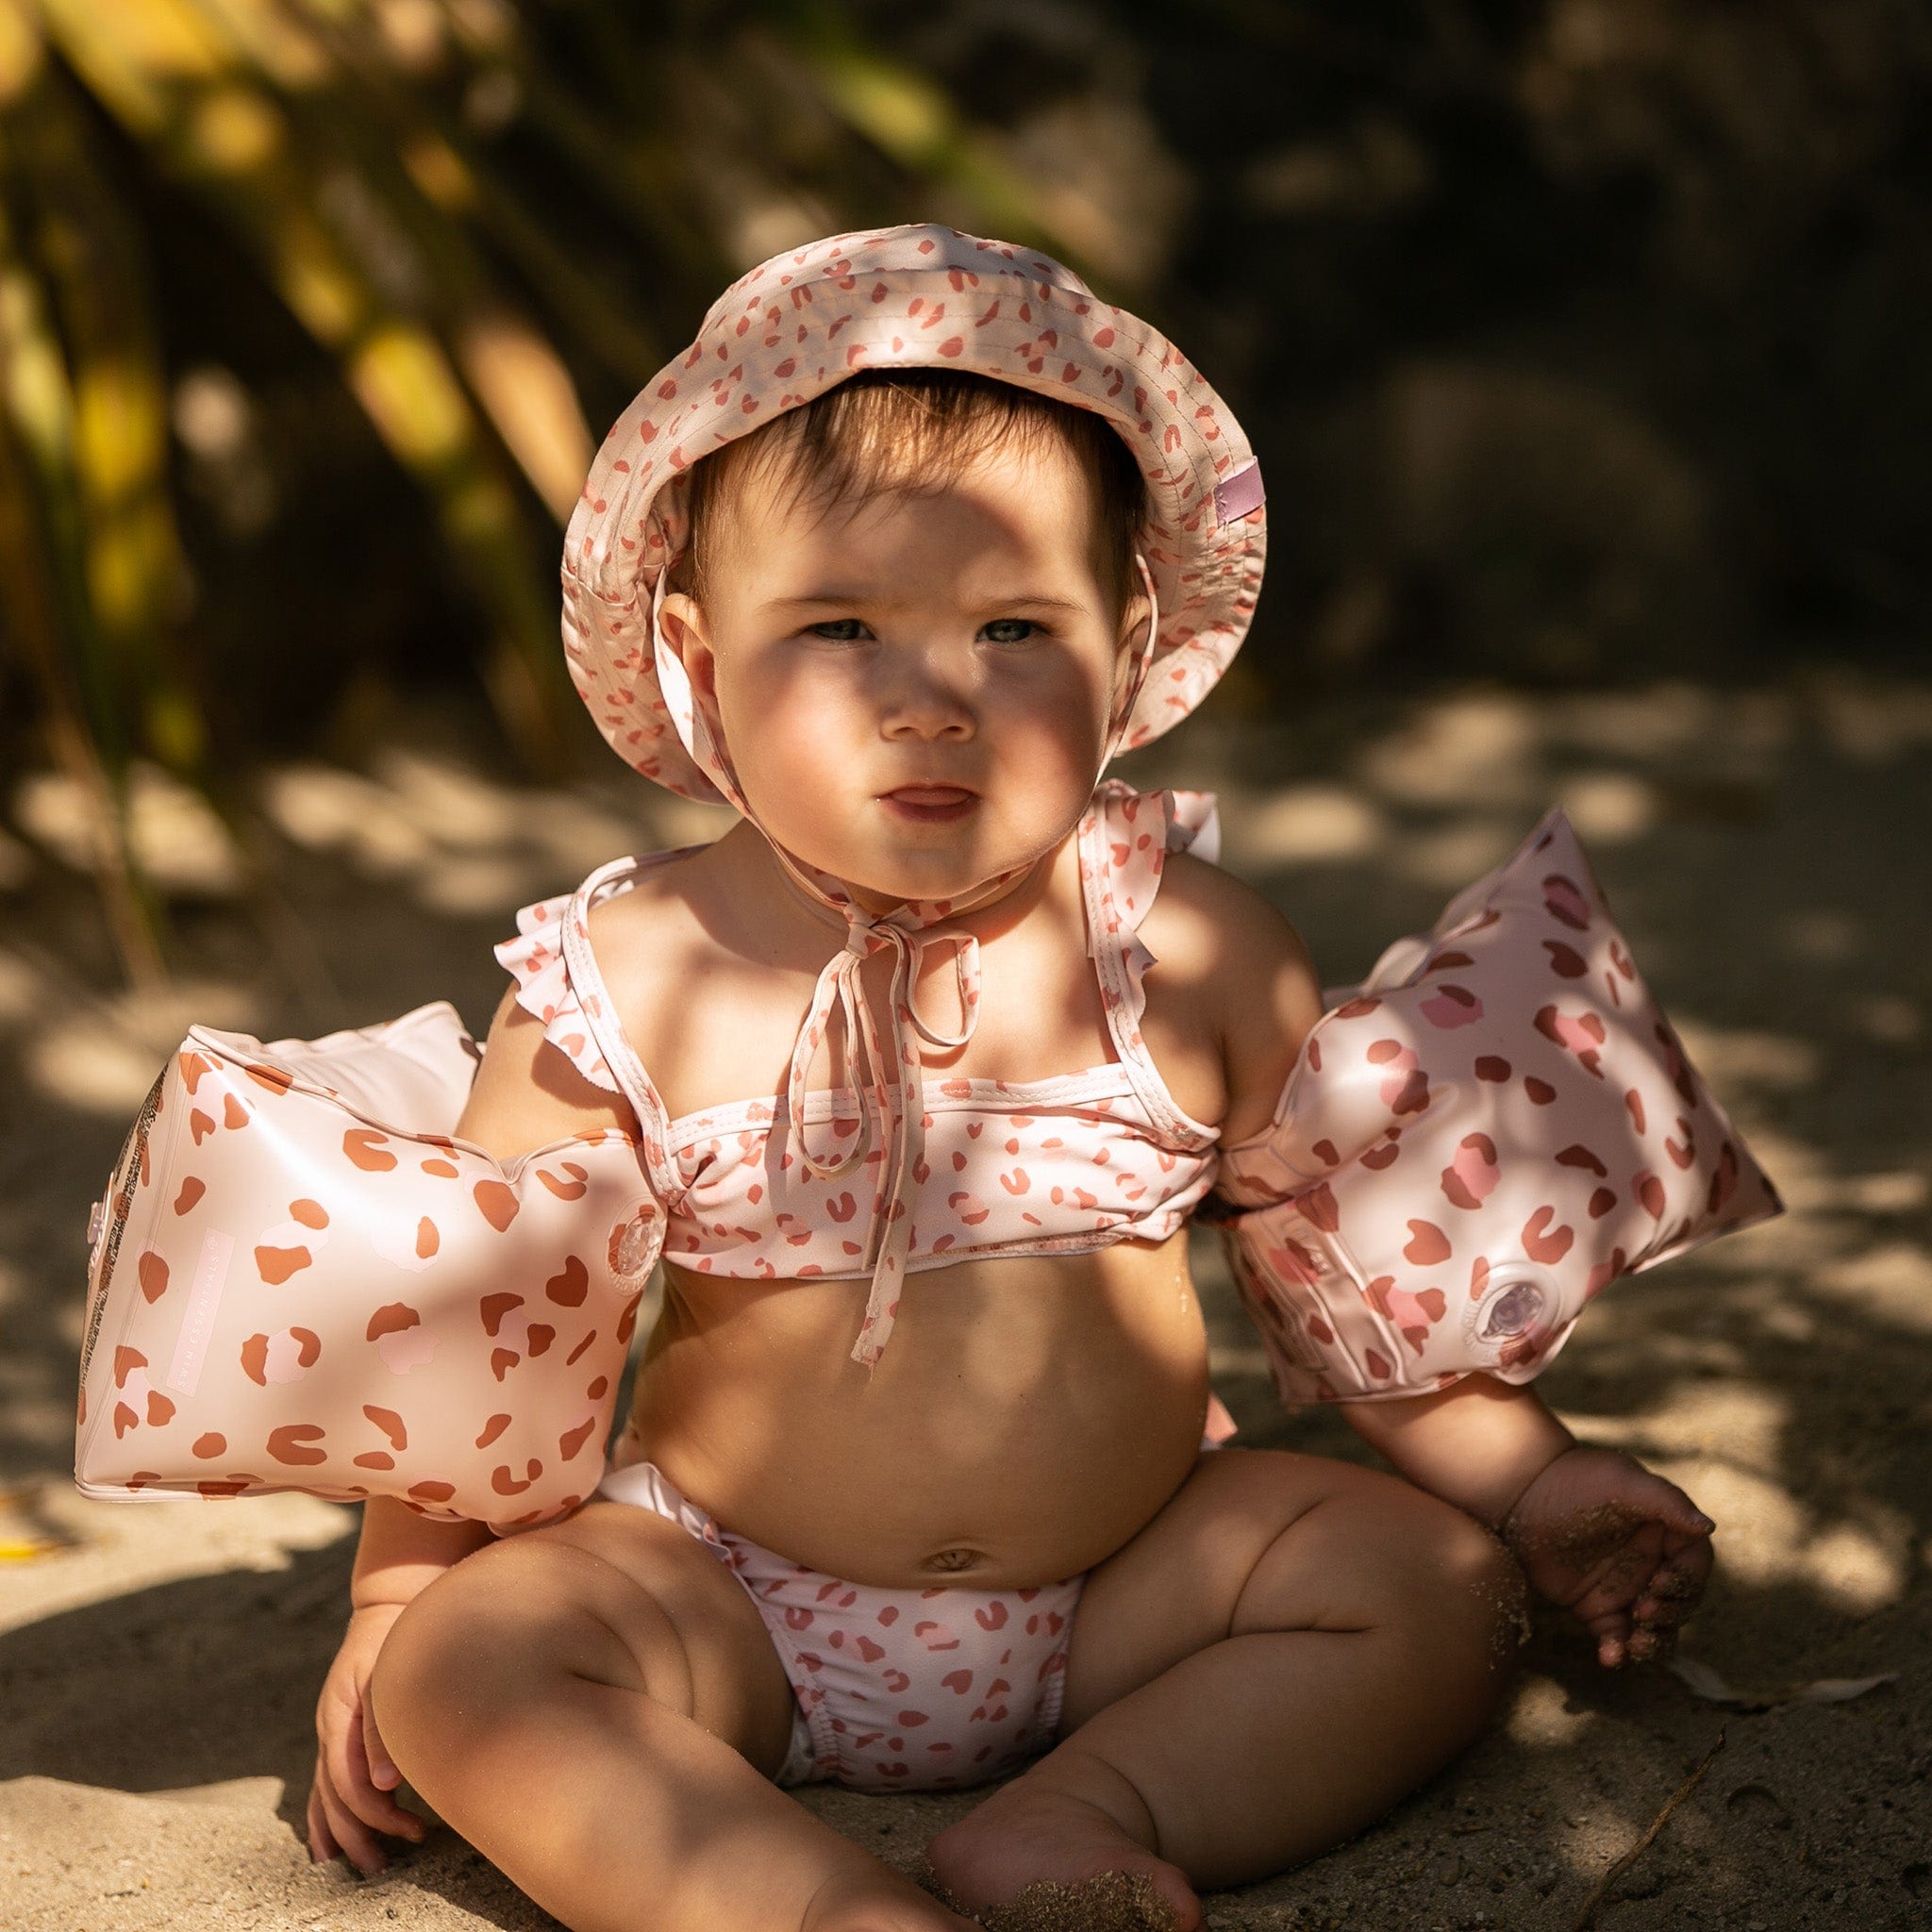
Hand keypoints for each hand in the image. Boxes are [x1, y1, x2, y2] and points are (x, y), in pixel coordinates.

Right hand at [308, 1602, 427, 1873]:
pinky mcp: (339, 1734)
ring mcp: (330, 1732)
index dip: (376, 1814)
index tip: (413, 1830)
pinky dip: (328, 1817)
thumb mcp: (391, 1675)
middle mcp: (329, 1728)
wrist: (390, 1606)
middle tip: (386, 1868)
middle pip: (333, 1798)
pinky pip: (324, 1785)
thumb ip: (384, 1729)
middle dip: (359, 1837)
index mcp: (339, 1715)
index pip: (348, 1782)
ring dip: (342, 1834)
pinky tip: (334, 1844)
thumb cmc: (397, 1638)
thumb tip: (387, 1784)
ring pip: (324, 1796)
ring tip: (367, 1866)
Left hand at [1500, 1445, 1713, 1667]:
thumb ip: (1665, 1501)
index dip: (1685, 1581)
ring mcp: (1627, 1588)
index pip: (1694, 1565)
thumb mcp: (1622, 1482)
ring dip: (1654, 1643)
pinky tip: (1609, 1656)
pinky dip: (1618, 1651)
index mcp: (1666, 1532)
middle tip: (1643, 1612)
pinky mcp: (1599, 1608)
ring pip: (1658, 1628)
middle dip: (1671, 1614)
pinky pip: (1618, 1638)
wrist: (1520, 1495)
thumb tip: (1708, 1526)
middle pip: (1682, 1603)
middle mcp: (1653, 1563)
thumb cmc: (1574, 1479)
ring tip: (1634, 1646)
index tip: (1659, 1583)